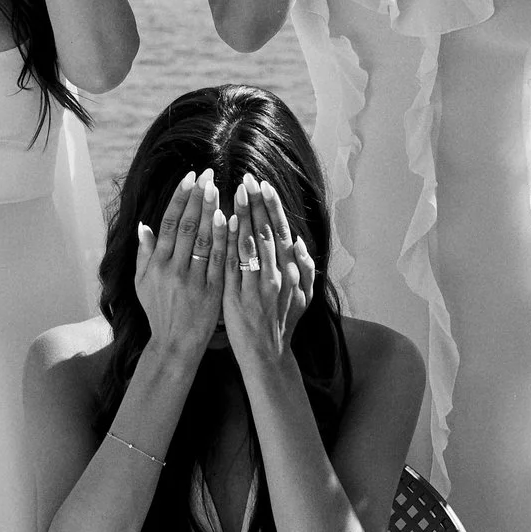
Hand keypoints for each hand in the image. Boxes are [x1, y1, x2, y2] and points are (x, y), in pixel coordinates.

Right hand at [134, 170, 228, 362]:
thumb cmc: (159, 311)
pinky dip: (223, 239)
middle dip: (197, 197)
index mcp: (156, 263)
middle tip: (208, 174)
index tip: (190, 178)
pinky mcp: (212, 290)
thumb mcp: (142, 283)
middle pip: (186, 225)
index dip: (180, 198)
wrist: (175, 343)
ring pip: (202, 239)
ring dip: (211, 211)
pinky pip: (218, 260)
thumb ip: (143, 254)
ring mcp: (193, 279)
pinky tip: (229, 219)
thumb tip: (143, 226)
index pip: (168, 223)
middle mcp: (173, 268)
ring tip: (218, 188)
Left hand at [221, 175, 317, 371]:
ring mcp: (257, 284)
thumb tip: (300, 242)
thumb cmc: (283, 323)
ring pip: (250, 242)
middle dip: (256, 203)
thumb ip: (306, 268)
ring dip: (243, 214)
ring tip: (234, 190)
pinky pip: (233, 263)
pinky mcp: (238, 294)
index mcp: (292, 272)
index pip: (282, 231)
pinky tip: (224, 222)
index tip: (263, 185)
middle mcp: (277, 275)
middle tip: (247, 178)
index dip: (272, 207)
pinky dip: (230, 241)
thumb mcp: (305, 296)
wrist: (267, 354)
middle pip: (266, 231)